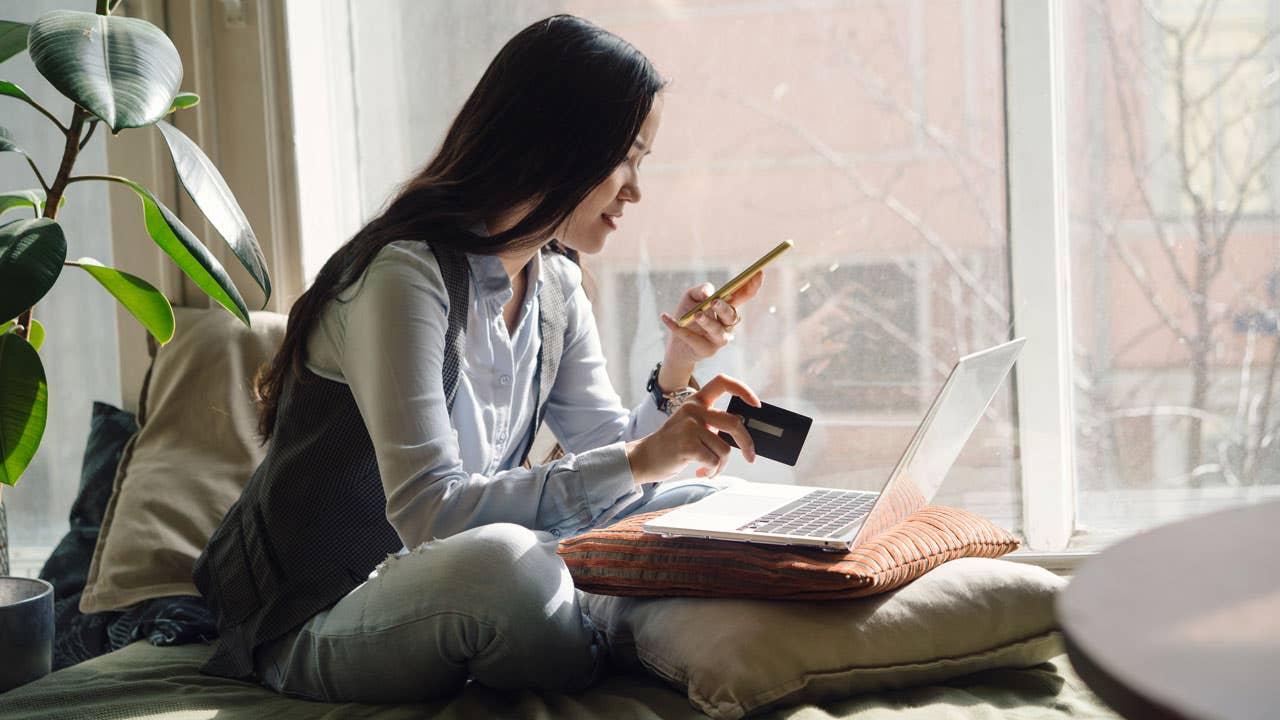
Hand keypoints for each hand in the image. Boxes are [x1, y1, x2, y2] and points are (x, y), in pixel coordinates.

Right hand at [625, 374, 760, 483]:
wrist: (645, 457)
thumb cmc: (673, 444)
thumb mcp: (691, 425)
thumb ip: (712, 424)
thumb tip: (743, 436)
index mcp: (695, 401)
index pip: (723, 382)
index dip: (743, 390)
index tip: (756, 404)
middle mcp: (693, 409)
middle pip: (734, 423)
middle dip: (747, 444)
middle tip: (750, 456)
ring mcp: (689, 426)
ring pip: (725, 449)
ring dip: (721, 465)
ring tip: (709, 468)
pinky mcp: (687, 445)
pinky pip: (714, 461)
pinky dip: (711, 471)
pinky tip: (701, 471)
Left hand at [659, 271, 764, 370]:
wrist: (675, 343)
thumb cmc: (687, 316)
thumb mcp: (690, 298)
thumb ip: (700, 291)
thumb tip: (708, 292)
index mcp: (726, 308)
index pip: (743, 296)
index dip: (752, 285)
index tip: (759, 272)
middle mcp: (727, 324)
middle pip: (731, 315)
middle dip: (724, 308)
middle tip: (713, 302)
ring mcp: (718, 340)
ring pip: (718, 332)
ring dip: (707, 322)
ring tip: (696, 315)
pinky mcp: (706, 350)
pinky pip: (694, 339)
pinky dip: (678, 328)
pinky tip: (665, 317)